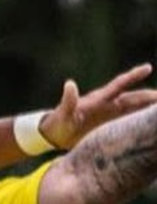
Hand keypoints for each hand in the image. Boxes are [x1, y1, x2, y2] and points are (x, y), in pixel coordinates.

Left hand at [41, 63, 156, 148]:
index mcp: (99, 99)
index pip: (118, 85)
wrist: (56, 135)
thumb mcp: (62, 113)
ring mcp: (112, 116)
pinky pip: (130, 124)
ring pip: (136, 111)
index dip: (132, 77)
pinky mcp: (112, 127)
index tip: (147, 68)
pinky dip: (141, 123)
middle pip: (134, 99)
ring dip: (150, 110)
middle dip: (151, 97)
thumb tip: (69, 84)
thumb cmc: (59, 123)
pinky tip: (151, 127)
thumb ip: (68, 100)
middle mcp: (109, 104)